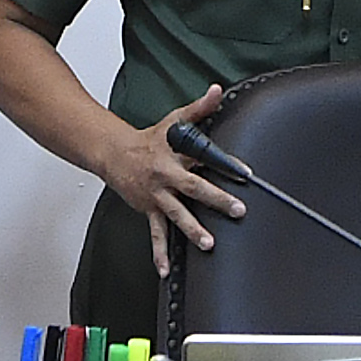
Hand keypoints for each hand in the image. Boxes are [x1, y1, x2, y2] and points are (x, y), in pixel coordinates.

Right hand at [100, 82, 248, 276]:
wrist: (115, 154)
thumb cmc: (150, 139)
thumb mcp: (174, 120)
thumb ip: (199, 108)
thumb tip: (216, 90)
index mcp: (176, 156)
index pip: (205, 158)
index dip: (226, 164)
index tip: (245, 173)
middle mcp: (167, 177)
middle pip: (194, 189)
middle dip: (216, 200)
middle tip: (236, 210)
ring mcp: (157, 197)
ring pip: (177, 215)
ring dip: (192, 230)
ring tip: (207, 243)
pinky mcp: (149, 211)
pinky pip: (156, 234)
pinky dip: (159, 253)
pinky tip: (165, 269)